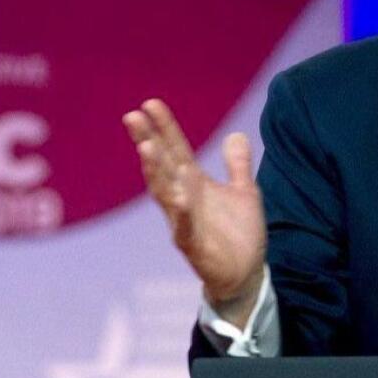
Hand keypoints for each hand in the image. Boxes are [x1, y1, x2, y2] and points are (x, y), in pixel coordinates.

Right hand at [123, 99, 266, 328]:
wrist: (246, 273)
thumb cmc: (239, 233)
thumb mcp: (244, 192)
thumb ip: (237, 165)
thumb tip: (236, 135)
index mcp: (194, 184)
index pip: (176, 150)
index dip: (164, 127)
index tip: (149, 103)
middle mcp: (183, 198)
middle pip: (162, 165)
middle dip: (148, 141)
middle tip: (132, 116)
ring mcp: (185, 221)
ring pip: (164, 193)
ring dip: (155, 171)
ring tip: (146, 147)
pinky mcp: (192, 245)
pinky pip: (183, 227)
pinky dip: (180, 213)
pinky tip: (176, 197)